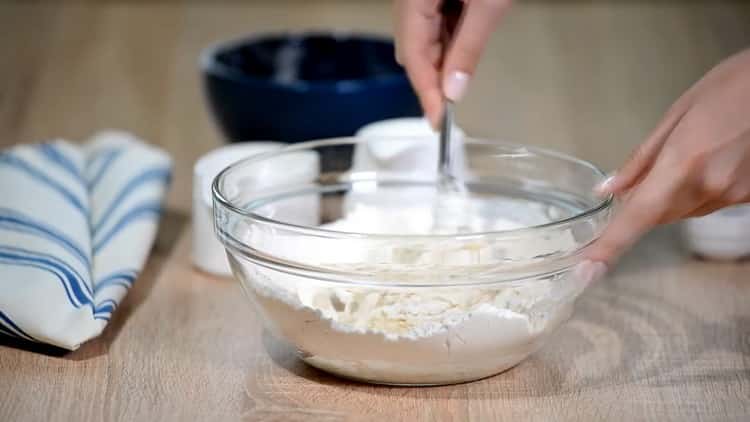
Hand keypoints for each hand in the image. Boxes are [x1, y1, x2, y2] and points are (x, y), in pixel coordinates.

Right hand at [394, 0, 511, 125]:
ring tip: (464, 70)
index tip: (438, 122)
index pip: (412, 54)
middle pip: (412, 47)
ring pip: (422, 36)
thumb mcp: (488, 5)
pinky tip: (465, 41)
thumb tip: (453, 91)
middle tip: (452, 102)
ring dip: (442, 57)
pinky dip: (448, 37)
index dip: (426, 91)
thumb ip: (469, 46)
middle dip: (432, 76)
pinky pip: (432, 20)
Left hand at [585, 48, 749, 273]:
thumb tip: (608, 190)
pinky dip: (702, 190)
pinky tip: (718, 157)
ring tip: (695, 152)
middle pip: (659, 216)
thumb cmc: (734, 86)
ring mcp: (734, 196)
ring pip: (685, 211)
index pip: (636, 217)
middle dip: (646, 201)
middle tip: (653, 169)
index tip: (586, 270)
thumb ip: (641, 159)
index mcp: (682, 164)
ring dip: (675, 194)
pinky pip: (711, 204)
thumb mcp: (678, 113)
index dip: (608, 246)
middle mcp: (708, 188)